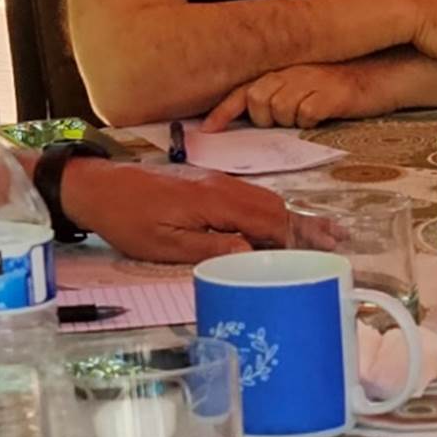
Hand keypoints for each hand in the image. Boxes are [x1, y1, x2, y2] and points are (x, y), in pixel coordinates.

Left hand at [59, 159, 323, 263]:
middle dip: (306, 226)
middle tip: (337, 243)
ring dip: (293, 216)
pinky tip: (279, 221)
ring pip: (264, 198)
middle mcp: (222, 186)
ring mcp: (215, 181)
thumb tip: (252, 254)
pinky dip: (272, 209)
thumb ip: (209, 248)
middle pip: (274, 206)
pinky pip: (249, 196)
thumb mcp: (163, 245)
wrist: (98, 186)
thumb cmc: (127, 220)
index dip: (295, 239)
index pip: (267, 220)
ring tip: (322, 232)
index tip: (320, 255)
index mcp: (215, 202)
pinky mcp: (206, 183)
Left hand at [202, 62, 385, 131]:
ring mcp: (310, 81)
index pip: (243, 90)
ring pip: (280, 110)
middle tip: (286, 120)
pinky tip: (324, 115)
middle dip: (264, 118)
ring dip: (291, 120)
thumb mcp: (305, 84)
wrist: (382, 75)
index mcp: (282, 71)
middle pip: (257, 102)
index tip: (208, 130)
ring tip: (310, 114)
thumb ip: (279, 94)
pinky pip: (307, 115)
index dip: (223, 111)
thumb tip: (255, 116)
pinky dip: (312, 121)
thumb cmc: (341, 85)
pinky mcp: (329, 94)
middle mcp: (292, 72)